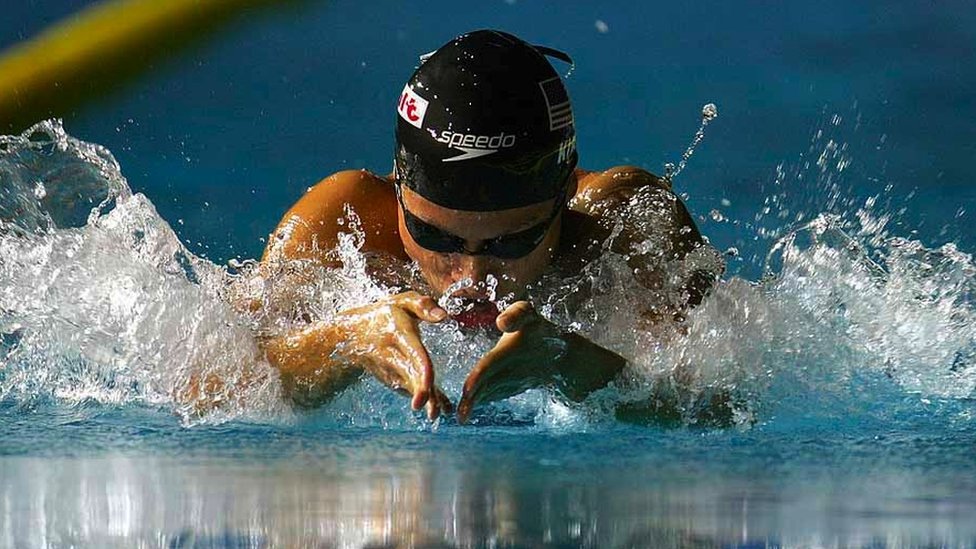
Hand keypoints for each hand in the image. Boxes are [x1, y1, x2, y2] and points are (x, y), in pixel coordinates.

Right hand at [337, 291, 452, 418]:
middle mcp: (394, 356)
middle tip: (434, 414)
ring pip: (412, 388)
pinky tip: (443, 408)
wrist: (351, 335)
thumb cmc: (383, 315)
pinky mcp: (394, 378)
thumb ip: (422, 304)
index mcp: (399, 335)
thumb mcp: (400, 302)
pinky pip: (413, 390)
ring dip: (426, 401)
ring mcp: (392, 370)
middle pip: (410, 377)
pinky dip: (428, 399)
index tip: (427, 390)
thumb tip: (445, 316)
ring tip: (439, 415)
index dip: (421, 372)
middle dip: (421, 395)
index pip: (413, 354)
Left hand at [457, 301, 564, 422]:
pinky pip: (496, 395)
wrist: (562, 355)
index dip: (479, 377)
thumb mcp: (529, 313)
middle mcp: (512, 369)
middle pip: (489, 385)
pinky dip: (484, 400)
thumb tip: (501, 322)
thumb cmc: (540, 330)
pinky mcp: (514, 388)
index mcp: (511, 350)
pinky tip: (473, 406)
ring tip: (461, 417)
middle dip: (474, 400)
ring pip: (491, 394)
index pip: (491, 365)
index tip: (466, 391)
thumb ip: (516, 314)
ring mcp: (514, 382)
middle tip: (459, 416)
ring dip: (476, 405)